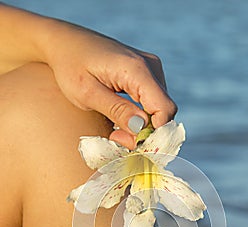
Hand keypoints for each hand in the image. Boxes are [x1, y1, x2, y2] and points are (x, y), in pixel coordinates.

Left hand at [43, 20, 176, 147]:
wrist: (64, 42)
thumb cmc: (70, 66)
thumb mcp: (87, 94)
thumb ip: (117, 111)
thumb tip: (141, 128)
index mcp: (136, 69)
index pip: (164, 109)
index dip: (154, 132)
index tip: (130, 144)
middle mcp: (150, 66)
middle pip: (164, 111)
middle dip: (145, 132)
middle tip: (116, 139)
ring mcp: (151, 68)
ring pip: (159, 109)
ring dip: (142, 126)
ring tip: (115, 130)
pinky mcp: (147, 73)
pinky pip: (153, 102)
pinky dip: (141, 116)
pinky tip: (121, 119)